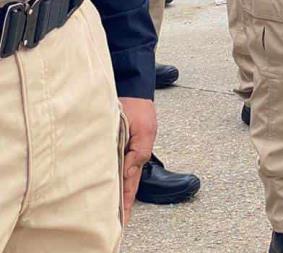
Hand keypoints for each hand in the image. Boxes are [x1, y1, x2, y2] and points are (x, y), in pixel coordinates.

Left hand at [118, 97, 156, 223]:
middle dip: (124, 204)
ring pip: (123, 177)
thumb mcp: (140, 129)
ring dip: (120, 193)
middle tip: (119, 223)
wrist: (134, 90)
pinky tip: (109, 186)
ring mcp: (129, 151)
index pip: (131, 183)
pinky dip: (117, 179)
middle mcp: (134, 155)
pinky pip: (120, 165)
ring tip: (115, 212)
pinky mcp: (122, 145)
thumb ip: (135, 152)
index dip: (126, 202)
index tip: (123, 219)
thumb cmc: (136, 108)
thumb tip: (125, 173)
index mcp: (139, 154)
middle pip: (128, 185)